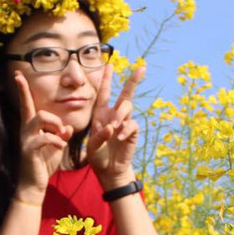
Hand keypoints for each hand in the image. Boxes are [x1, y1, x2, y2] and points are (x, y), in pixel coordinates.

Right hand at [14, 70, 72, 203]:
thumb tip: (67, 126)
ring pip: (39, 118)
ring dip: (55, 125)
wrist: (35, 184)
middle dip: (53, 118)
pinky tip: (61, 147)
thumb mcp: (57, 146)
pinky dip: (56, 141)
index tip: (18, 74)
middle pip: (36, 110)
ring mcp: (26, 140)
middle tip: (62, 131)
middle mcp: (25, 131)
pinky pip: (44, 137)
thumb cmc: (44, 164)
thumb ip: (62, 134)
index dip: (22, 89)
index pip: (26, 104)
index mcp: (31, 127)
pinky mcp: (29, 150)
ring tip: (61, 137)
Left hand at [88, 63, 142, 188]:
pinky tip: (120, 138)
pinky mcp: (133, 132)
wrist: (109, 170)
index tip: (109, 64)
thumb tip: (112, 126)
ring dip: (120, 114)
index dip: (106, 79)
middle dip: (133, 80)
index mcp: (101, 114)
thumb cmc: (98, 156)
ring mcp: (125, 123)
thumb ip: (98, 135)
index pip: (104, 93)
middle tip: (141, 67)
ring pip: (128, 107)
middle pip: (126, 94)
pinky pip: (132, 124)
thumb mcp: (92, 146)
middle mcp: (114, 115)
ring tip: (114, 127)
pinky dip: (126, 129)